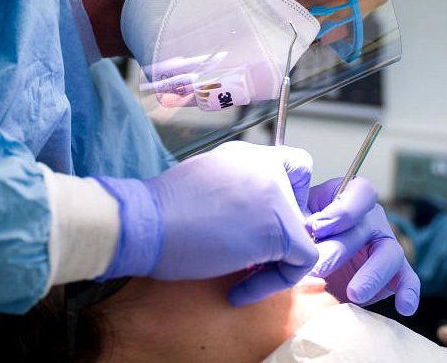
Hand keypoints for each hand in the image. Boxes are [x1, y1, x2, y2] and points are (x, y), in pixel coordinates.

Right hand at [96, 141, 316, 305]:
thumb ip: (235, 194)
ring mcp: (277, 195)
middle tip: (252, 257)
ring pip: (302, 234)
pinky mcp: (279, 228)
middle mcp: (268, 167)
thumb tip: (250, 220)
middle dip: (282, 234)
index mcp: (248, 155)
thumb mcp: (204, 187)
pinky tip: (240, 290)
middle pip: (302, 203)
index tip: (263, 222)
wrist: (144, 223)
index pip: (296, 166)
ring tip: (242, 277)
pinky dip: (276, 282)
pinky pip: (303, 260)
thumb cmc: (160, 214)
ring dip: (276, 261)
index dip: (291, 197)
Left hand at [305, 176, 420, 315]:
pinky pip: (408, 279)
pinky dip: (408, 292)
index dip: (342, 209)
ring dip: (372, 275)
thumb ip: (298, 219)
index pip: (360, 193)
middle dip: (339, 251)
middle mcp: (372, 219)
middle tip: (318, 269)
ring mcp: (386, 245)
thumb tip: (300, 229)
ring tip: (354, 294)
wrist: (308, 268)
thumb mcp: (296, 220)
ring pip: (389, 254)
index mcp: (350, 199)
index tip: (316, 228)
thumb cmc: (301, 237)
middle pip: (365, 229)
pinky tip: (404, 308)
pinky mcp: (394, 273)